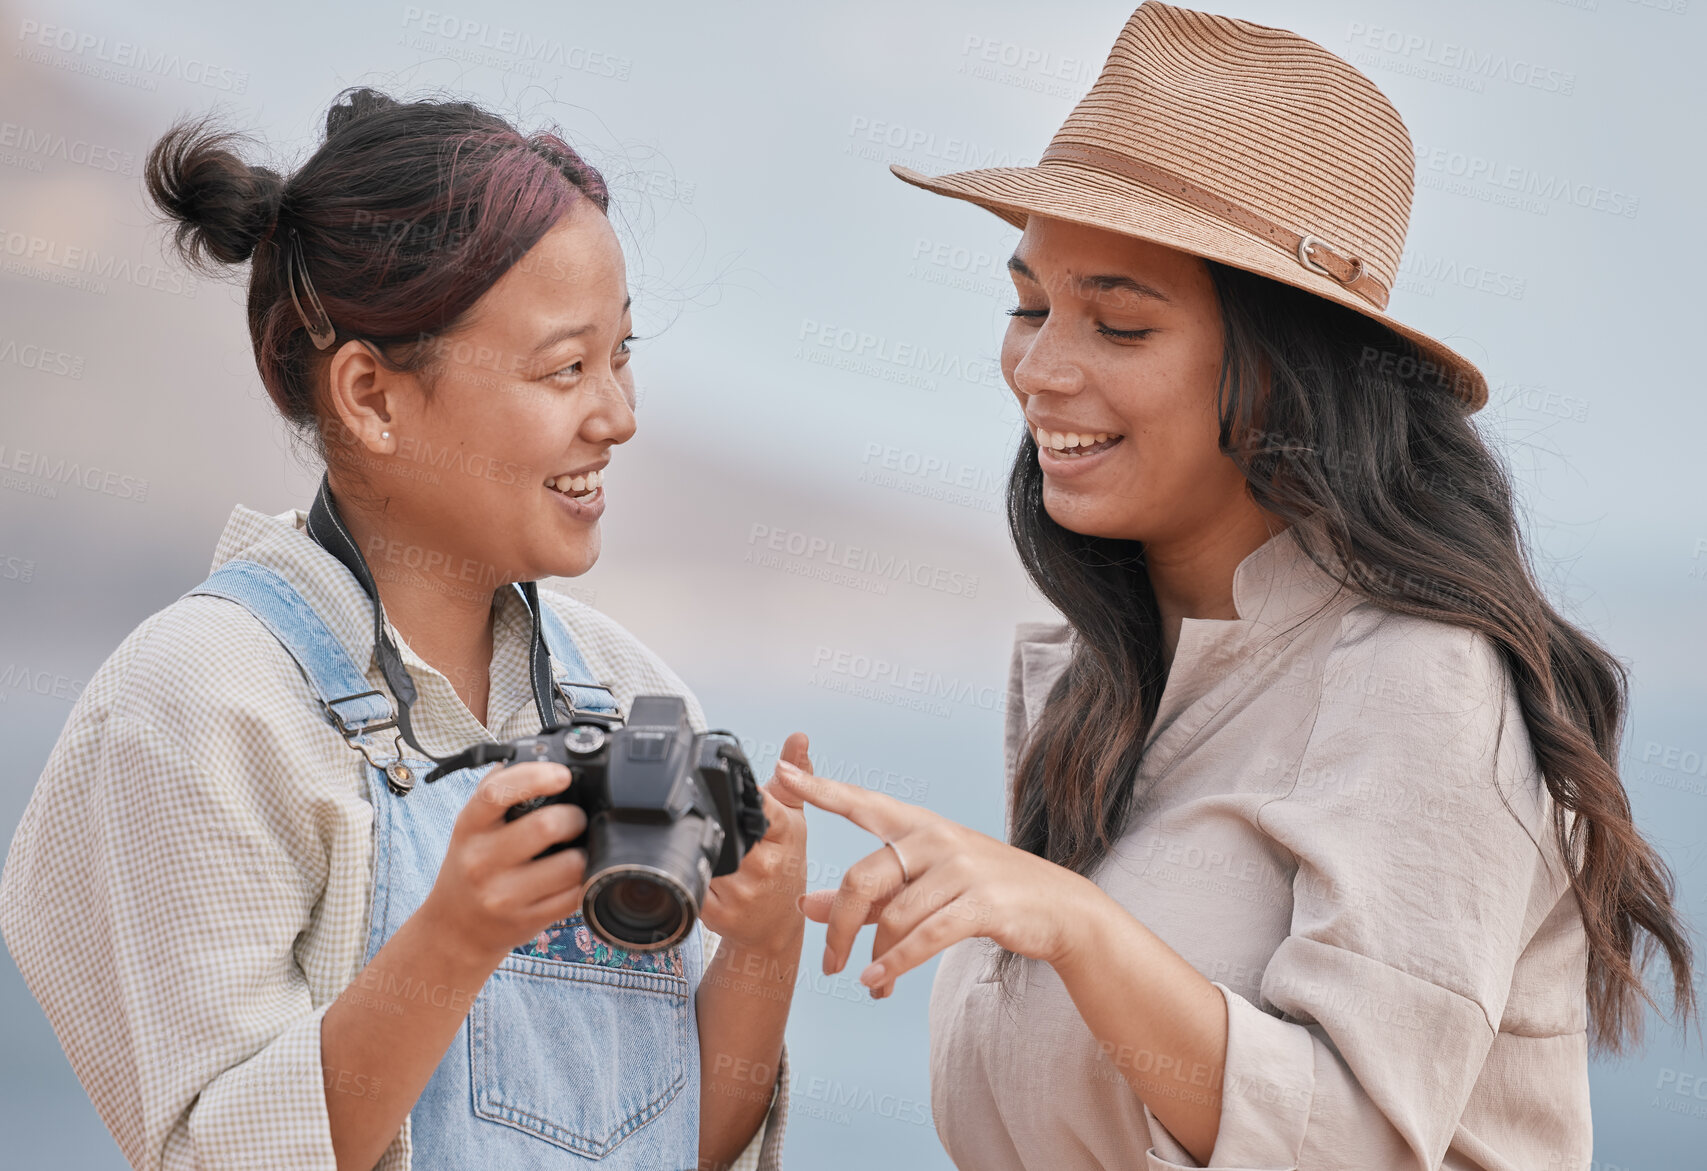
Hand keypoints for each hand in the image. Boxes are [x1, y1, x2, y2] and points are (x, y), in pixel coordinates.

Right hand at [418, 761, 588, 968]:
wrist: (454, 927)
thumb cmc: (471, 864)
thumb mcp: (472, 826)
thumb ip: (499, 791)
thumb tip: (540, 756)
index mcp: (469, 827)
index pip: (496, 792)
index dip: (535, 777)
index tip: (562, 774)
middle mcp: (481, 860)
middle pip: (547, 826)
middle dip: (574, 817)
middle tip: (576, 818)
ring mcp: (503, 895)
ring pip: (571, 864)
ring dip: (586, 852)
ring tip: (577, 849)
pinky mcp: (527, 921)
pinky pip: (575, 895)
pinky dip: (585, 880)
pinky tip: (575, 875)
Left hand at [699, 733, 809, 955]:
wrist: (776, 925)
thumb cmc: (784, 865)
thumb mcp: (793, 818)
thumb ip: (794, 775)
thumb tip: (799, 737)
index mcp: (785, 834)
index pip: (762, 805)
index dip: (747, 796)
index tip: (737, 791)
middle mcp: (767, 864)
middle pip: (726, 829)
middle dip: (718, 825)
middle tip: (721, 825)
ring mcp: (744, 892)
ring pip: (705, 853)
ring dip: (702, 848)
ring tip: (718, 852)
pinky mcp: (720, 914)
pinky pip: (692, 881)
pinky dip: (693, 875)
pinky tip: (710, 877)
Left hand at [772, 760, 1102, 997]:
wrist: (1056, 908)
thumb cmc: (980, 892)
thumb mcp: (921, 887)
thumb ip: (866, 896)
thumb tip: (807, 906)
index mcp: (917, 826)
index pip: (860, 802)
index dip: (819, 789)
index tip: (781, 772)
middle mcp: (935, 839)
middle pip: (863, 879)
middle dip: (840, 929)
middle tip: (829, 965)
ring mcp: (961, 869)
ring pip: (894, 917)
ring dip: (875, 958)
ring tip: (870, 984)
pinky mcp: (982, 903)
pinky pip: (926, 936)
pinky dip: (896, 963)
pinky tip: (878, 981)